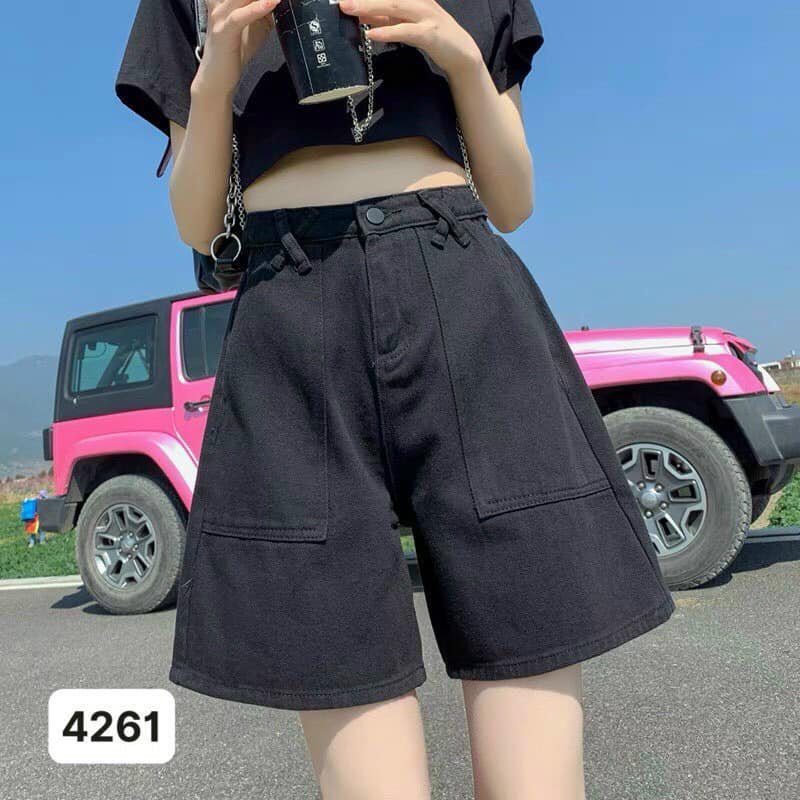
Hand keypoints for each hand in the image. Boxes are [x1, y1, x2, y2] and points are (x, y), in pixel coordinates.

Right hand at [195, 0, 279, 95]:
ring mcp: (220, 15)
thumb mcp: (256, 26)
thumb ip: (266, 12)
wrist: (218, 78)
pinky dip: (258, 8)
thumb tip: (283, 5)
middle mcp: (220, 2)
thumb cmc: (236, 51)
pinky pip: (241, 16)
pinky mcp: (224, 31)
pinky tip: (272, 1)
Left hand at [338, 0, 481, 78]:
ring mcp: (425, 16)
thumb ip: (384, 18)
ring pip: (394, 7)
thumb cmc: (431, 37)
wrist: (461, 53)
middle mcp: (418, 1)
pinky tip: (372, 33)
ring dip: (370, 7)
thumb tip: (360, 13)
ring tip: (350, 10)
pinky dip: (388, 31)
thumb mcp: (404, 24)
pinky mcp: (430, 34)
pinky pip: (405, 30)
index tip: (341, 0)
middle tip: (340, 2)